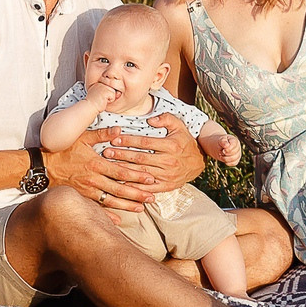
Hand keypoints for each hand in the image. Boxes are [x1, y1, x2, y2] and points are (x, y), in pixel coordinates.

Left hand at [81, 115, 204, 210]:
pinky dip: (134, 186)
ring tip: (109, 166)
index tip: (114, 138)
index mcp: (171, 146)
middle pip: (140, 158)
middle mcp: (169, 161)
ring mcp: (167, 176)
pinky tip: (122, 183)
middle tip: (106, 152)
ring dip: (124, 170)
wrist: (198, 163)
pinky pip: (147, 187)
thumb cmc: (185, 142)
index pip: (145, 142)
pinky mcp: (166, 186)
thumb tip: (150, 120)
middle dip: (121, 155)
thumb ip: (166, 119)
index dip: (129, 140)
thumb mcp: (179, 126)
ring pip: (141, 173)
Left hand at [204, 128, 241, 168]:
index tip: (223, 150)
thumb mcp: (220, 140)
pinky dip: (227, 162)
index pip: (233, 145)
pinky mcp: (236, 160)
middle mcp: (238, 147)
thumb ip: (223, 142)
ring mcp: (238, 154)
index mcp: (235, 141)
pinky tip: (224, 159)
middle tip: (220, 152)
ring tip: (221, 156)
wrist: (219, 147)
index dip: (228, 149)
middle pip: (233, 153)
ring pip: (233, 159)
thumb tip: (227, 145)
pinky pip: (233, 163)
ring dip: (225, 158)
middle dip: (225, 154)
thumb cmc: (220, 143)